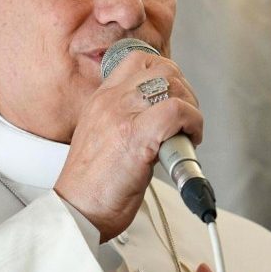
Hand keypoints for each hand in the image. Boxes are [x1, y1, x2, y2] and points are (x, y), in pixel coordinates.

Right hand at [54, 49, 202, 241]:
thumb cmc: (92, 186)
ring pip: (173, 84)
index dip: (166, 73)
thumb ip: (125, 120)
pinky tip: (189, 140)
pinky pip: (177, 111)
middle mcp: (110, 102)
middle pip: (162, 67)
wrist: (77, 210)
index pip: (138, 60)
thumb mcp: (102, 138)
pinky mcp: (136, 136)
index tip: (174, 97)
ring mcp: (121, 116)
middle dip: (184, 90)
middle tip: (186, 119)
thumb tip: (159, 117)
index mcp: (100, 100)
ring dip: (191, 108)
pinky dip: (193, 123)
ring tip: (187, 133)